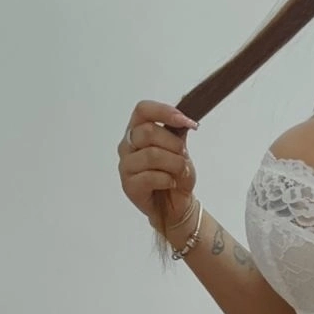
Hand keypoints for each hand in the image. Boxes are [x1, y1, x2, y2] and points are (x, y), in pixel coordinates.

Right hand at [118, 100, 198, 227]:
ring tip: (180, 171)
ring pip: (151, 155)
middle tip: (183, 155)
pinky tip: (171, 183)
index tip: (187, 121)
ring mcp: (126, 166)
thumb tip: (186, 112)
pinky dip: (168, 179)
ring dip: (174, 163)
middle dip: (173, 144)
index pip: (143, 110)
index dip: (164, 112)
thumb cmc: (175, 174)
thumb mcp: (180, 148)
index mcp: (137, 131)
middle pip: (148, 132)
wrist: (177, 204)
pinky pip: (150, 177)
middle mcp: (127, 146)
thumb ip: (179, 130)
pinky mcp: (129, 186)